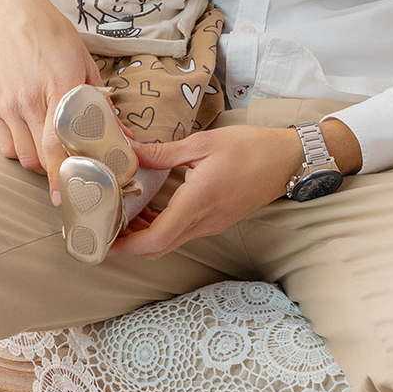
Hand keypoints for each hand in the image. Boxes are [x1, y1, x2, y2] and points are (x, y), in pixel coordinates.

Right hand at [0, 0, 102, 193]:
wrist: (12, 14)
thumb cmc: (55, 37)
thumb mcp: (85, 63)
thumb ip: (101, 104)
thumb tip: (123, 136)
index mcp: (60, 85)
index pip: (59, 143)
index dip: (65, 173)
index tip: (72, 195)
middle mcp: (30, 98)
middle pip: (40, 156)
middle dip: (56, 173)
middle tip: (71, 176)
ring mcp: (8, 103)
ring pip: (22, 155)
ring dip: (39, 162)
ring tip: (52, 153)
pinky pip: (5, 144)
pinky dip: (19, 150)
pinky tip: (32, 139)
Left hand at [111, 116, 361, 258]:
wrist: (288, 160)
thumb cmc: (250, 147)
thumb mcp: (203, 143)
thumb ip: (162, 152)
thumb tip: (128, 151)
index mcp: (197, 202)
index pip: (155, 239)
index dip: (126, 246)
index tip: (104, 241)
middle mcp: (204, 222)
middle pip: (159, 248)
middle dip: (128, 244)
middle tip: (105, 227)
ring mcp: (212, 225)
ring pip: (170, 243)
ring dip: (144, 236)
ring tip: (123, 215)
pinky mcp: (217, 221)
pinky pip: (183, 233)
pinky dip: (161, 228)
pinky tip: (150, 208)